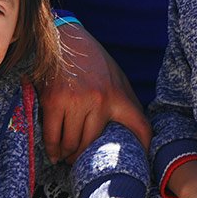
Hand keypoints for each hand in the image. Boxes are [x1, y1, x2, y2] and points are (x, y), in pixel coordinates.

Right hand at [38, 24, 151, 161]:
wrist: (63, 37)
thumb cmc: (90, 59)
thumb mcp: (115, 76)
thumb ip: (122, 100)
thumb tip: (132, 129)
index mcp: (118, 94)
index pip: (140, 126)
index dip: (144, 146)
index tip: (142, 159)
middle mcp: (99, 100)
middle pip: (93, 144)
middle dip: (85, 156)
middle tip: (79, 160)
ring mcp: (76, 101)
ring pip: (72, 143)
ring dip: (67, 154)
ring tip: (66, 157)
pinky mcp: (54, 101)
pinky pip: (53, 136)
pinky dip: (52, 148)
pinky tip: (54, 153)